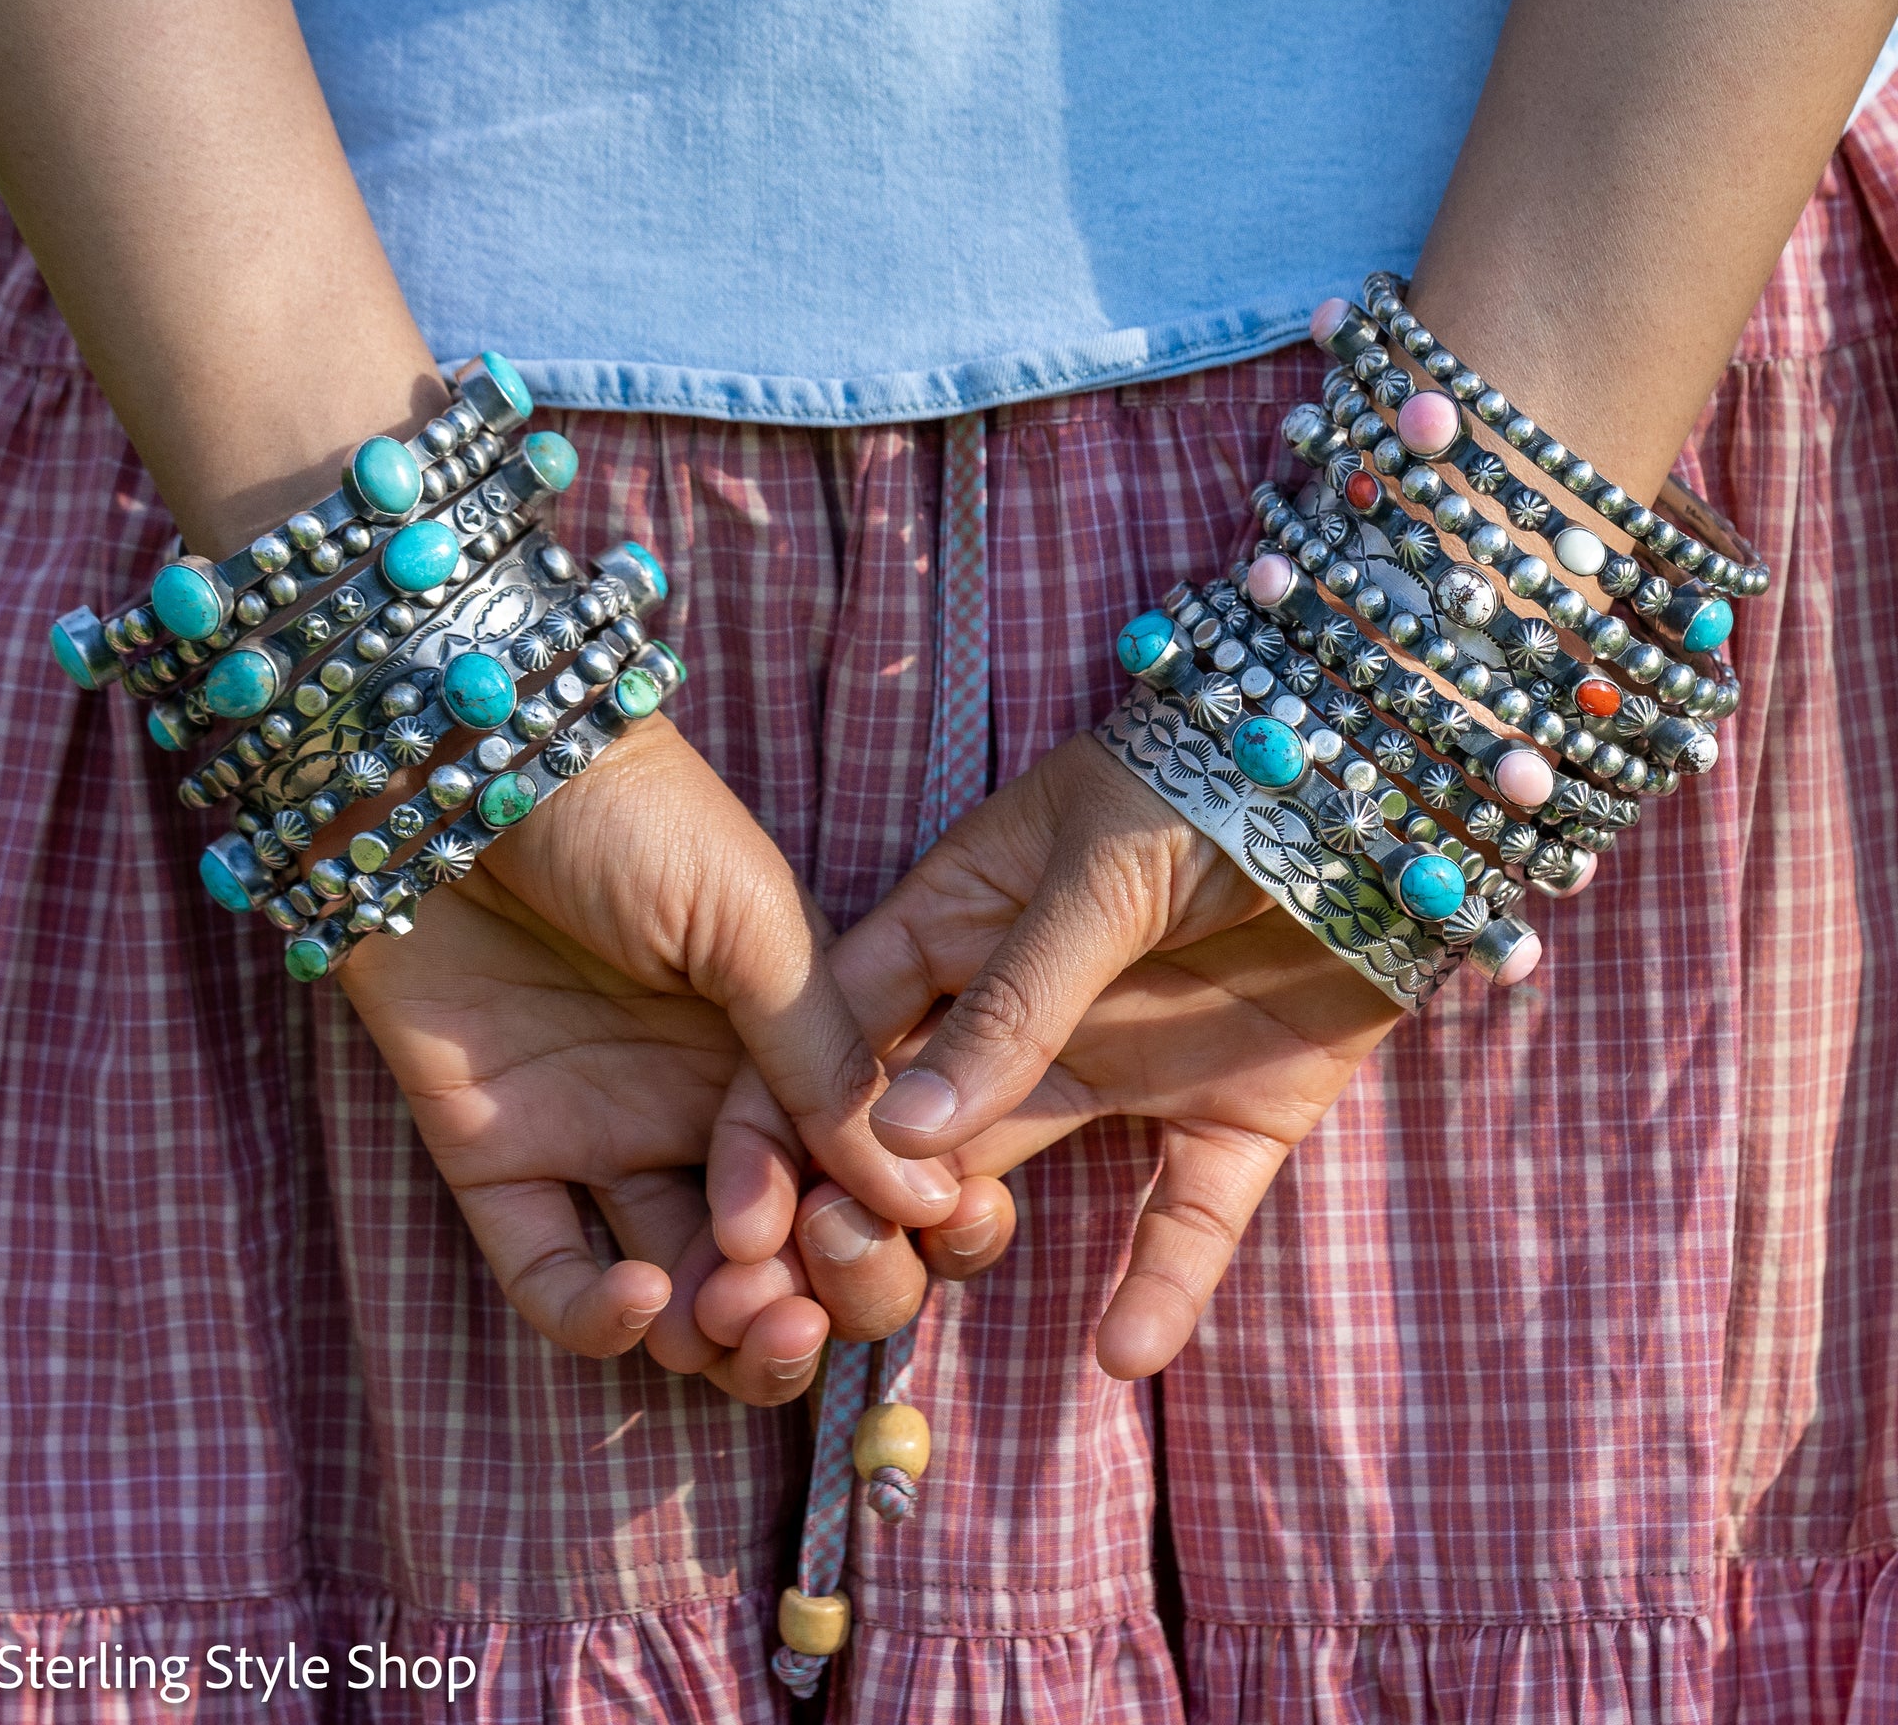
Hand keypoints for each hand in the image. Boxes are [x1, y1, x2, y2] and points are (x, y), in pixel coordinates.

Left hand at [339, 715, 961, 1391]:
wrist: (459, 762)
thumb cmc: (632, 817)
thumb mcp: (758, 927)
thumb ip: (827, 1061)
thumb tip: (928, 1193)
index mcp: (789, 1046)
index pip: (864, 1176)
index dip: (896, 1226)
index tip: (916, 1234)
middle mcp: (705, 1107)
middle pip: (784, 1256)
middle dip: (816, 1301)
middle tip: (810, 1301)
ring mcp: (603, 1135)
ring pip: (681, 1291)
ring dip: (722, 1331)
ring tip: (740, 1313)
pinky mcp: (497, 1158)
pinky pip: (551, 1276)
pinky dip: (600, 1317)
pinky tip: (643, 1296)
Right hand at [818, 731, 1400, 1376]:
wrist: (1383, 784)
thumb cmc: (1215, 781)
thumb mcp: (1098, 873)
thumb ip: (1012, 1001)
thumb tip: (903, 1134)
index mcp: (965, 927)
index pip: (844, 1027)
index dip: (790, 1110)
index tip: (748, 1205)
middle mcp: (1026, 1013)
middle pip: (910, 1124)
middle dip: (858, 1199)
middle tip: (838, 1270)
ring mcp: (1125, 1067)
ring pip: (1015, 1181)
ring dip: (970, 1241)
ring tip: (945, 1283)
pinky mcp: (1231, 1116)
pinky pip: (1186, 1217)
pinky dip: (1160, 1286)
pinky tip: (1125, 1351)